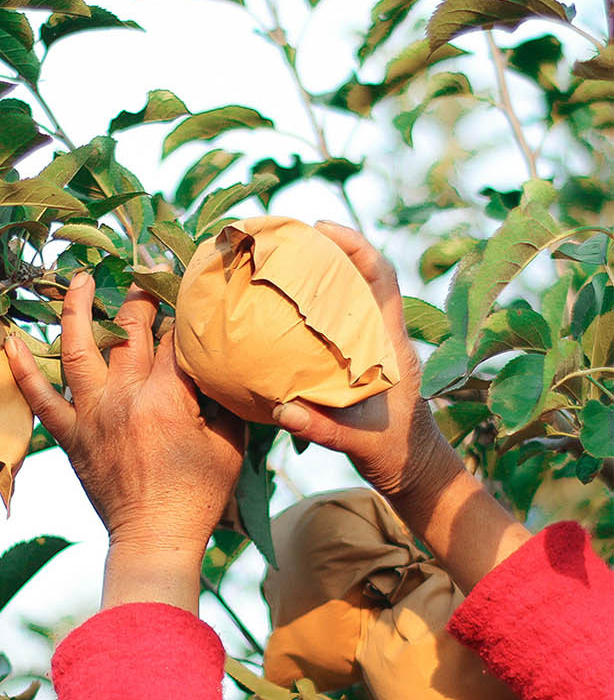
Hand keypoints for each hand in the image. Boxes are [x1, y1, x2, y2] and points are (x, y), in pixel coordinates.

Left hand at [4, 272, 243, 610]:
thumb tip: (222, 364)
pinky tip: (11, 340)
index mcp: (167, 397)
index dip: (183, 314)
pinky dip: (23, 369)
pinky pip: (40, 398)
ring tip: (81, 279)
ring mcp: (92, 414)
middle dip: (139, 299)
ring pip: (78, 348)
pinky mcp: (70, 436)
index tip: (188, 295)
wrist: (155, 538)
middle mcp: (124, 397)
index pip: (174, 338)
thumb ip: (223, 399)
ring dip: (78, 308)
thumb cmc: (197, 496)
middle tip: (146, 278)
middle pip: (128, 332)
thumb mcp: (229, 443)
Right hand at [273, 223, 528, 590]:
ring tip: (282, 261)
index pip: (383, 279)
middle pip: (365, 276)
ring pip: (353, 296)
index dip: (357, 246)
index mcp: (393, 346)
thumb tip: (281, 409)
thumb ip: (322, 427)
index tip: (322, 228)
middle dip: (332, 249)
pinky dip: (315, 308)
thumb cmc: (398, 455)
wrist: (418, 472)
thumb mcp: (360, 444)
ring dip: (323, 274)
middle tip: (290, 235)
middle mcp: (386, 338)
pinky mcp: (364, 362)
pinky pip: (340, 322)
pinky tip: (283, 310)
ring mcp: (376, 348)